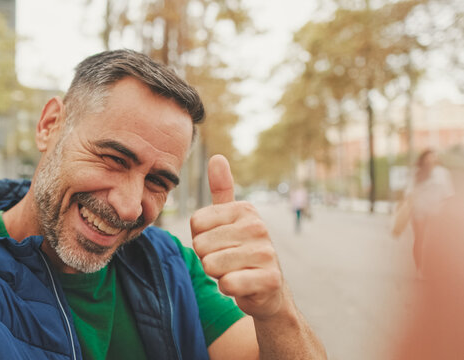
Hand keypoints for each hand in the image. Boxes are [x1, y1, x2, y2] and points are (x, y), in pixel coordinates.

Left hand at [191, 155, 284, 318]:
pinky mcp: (269, 279)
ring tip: (234, 271)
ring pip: (211, 265)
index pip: (196, 223)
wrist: (266, 288)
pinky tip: (241, 285)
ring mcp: (266, 253)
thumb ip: (222, 190)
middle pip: (200, 245)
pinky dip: (228, 289)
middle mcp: (257, 227)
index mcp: (244, 210)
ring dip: (217, 274)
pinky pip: (227, 284)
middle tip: (227, 260)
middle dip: (207, 258)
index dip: (201, 238)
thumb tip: (217, 157)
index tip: (219, 242)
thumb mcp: (230, 218)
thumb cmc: (241, 250)